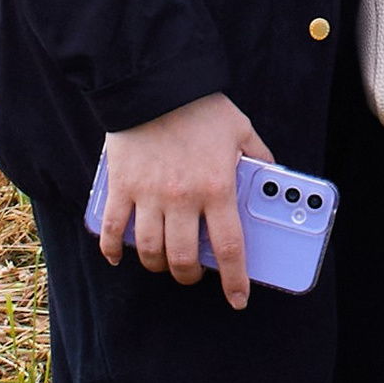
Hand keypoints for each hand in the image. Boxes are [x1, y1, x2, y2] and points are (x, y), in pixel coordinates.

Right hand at [97, 95, 272, 308]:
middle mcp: (183, 198)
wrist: (154, 82)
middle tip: (193, 274)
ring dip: (158, 265)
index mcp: (217, 187)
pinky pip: (113, 230)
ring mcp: (148, 195)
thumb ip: (258, 158)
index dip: (234, 280)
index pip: (229, 248)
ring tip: (164, 262)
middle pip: (184, 259)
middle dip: (190, 276)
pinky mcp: (121, 187)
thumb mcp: (241, 130)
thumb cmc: (201, 107)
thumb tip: (270, 178)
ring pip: (150, 251)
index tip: (238, 299)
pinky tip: (119, 257)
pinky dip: (113, 250)